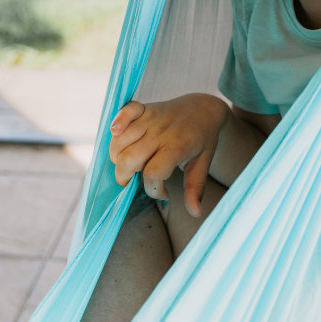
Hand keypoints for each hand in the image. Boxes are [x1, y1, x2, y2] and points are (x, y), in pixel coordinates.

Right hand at [109, 94, 228, 216]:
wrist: (204, 109)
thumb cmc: (203, 140)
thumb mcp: (203, 164)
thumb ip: (196, 188)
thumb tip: (195, 213)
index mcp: (177, 146)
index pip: (152, 173)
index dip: (153, 189)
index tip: (163, 192)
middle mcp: (161, 132)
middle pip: (128, 159)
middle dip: (126, 177)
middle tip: (136, 180)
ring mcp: (151, 118)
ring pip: (120, 141)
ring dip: (117, 157)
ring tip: (130, 163)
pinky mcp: (144, 108)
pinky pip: (125, 111)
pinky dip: (117, 122)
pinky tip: (116, 132)